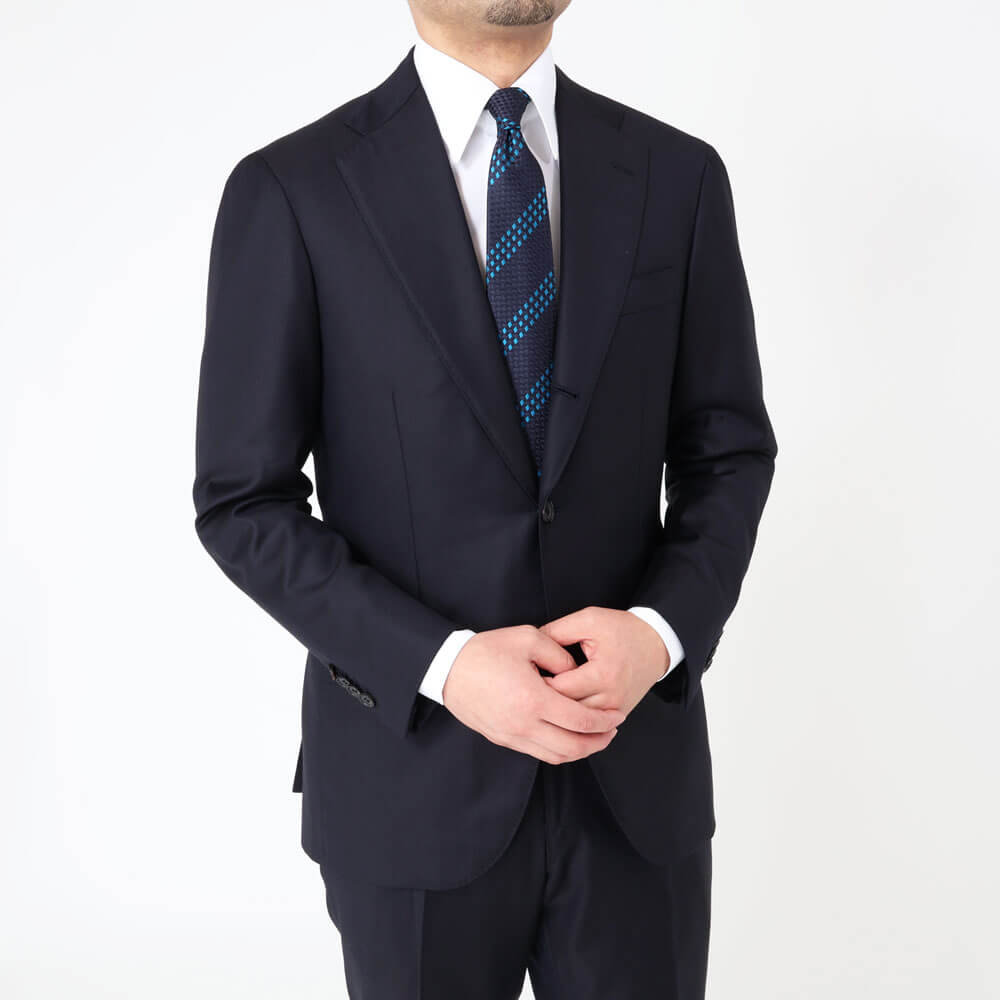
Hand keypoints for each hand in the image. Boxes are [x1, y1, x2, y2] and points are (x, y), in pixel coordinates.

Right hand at [442, 625, 625, 763]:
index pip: (581, 721)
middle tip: (613, 730)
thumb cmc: (486, 650)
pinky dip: (559, 750)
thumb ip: (560, 654)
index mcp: (534, 699)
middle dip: (599, 741)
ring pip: (556, 756)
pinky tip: (568, 737)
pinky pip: (538, 754)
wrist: (447, 668)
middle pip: (573, 747)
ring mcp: (512, 736)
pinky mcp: (503, 739)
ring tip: (595, 737)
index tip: (618, 715)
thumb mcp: (528, 638)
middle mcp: (524, 725)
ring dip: (581, 750)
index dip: (605, 721)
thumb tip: (576, 672)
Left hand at [539, 607, 667, 716]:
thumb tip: (533, 646)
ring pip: (577, 723)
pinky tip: (563, 705)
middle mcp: (611, 698)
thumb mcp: (589, 620)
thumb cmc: (624, 630)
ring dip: (560, 710)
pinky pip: (590, 725)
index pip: (560, 689)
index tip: (529, 674)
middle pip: (566, 711)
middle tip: (530, 687)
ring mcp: (616, 710)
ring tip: (545, 695)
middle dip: (546, 699)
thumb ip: (558, 631)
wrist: (656, 643)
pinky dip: (575, 717)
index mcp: (602, 674)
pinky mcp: (618, 715)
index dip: (539, 682)